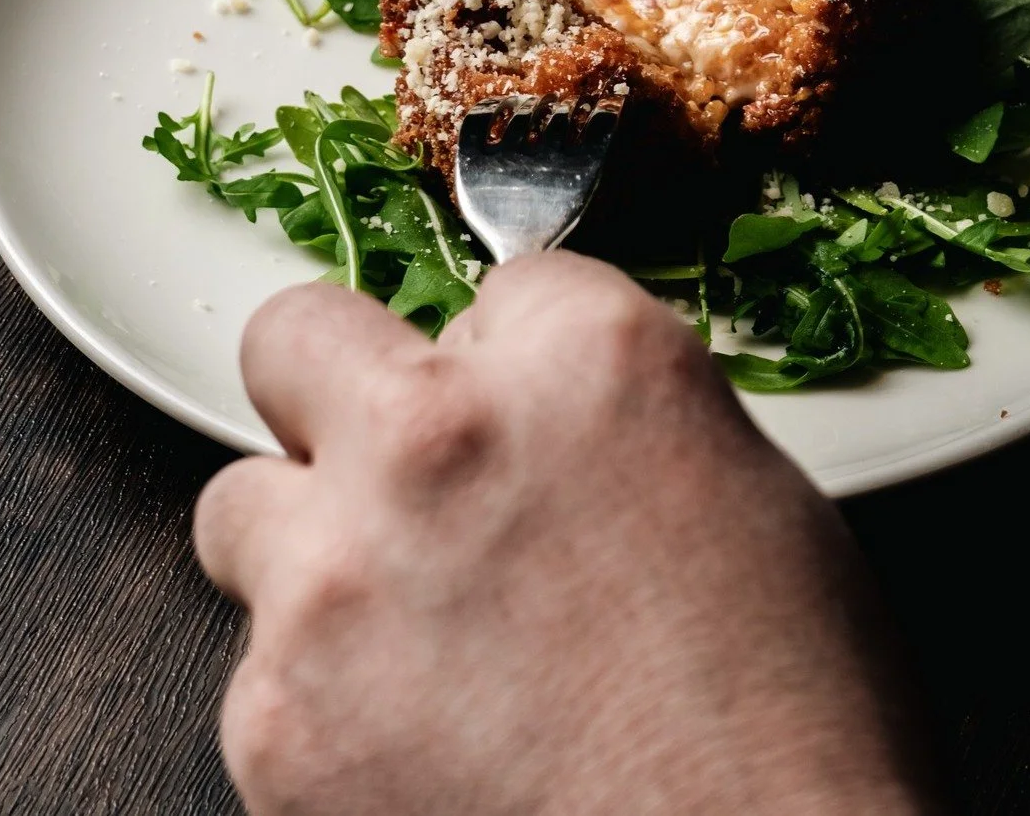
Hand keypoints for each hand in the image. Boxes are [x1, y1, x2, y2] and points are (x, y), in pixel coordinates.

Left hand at [195, 256, 940, 815]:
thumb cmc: (790, 716)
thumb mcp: (746, 492)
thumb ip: (606, 415)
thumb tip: (537, 414)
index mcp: (588, 358)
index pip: (497, 288)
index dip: (514, 363)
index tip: (525, 419)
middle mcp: (445, 433)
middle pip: (300, 335)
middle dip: (338, 389)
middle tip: (389, 462)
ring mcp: (339, 573)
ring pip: (240, 504)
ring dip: (309, 548)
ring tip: (403, 629)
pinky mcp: (274, 718)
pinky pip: (257, 665)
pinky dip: (319, 696)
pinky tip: (419, 741)